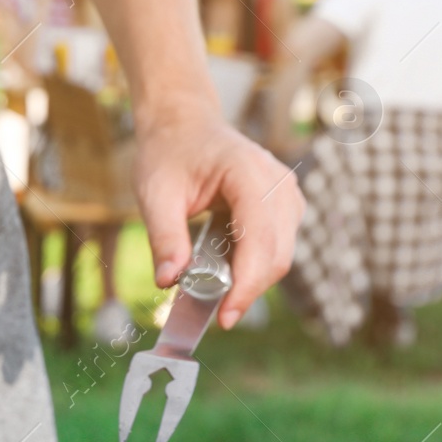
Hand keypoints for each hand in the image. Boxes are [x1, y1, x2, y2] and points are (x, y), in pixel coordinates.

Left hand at [133, 99, 303, 329]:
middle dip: (248, 290)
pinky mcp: (284, 205)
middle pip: (277, 254)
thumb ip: (164, 238)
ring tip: (215, 292)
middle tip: (214, 315)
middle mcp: (278, 183)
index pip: (260, 238)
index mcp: (249, 173)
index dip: (247, 284)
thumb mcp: (155, 194)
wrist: (184, 124)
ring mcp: (287, 194)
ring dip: (252, 280)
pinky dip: (254, 266)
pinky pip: (277, 246)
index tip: (225, 317)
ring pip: (282, 254)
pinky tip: (225, 271)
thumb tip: (168, 281)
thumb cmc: (169, 153)